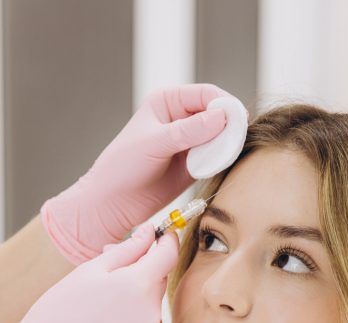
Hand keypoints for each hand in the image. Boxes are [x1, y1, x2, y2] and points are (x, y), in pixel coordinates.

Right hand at [0, 223, 178, 322]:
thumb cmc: (61, 309)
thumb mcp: (91, 269)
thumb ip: (128, 248)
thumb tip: (151, 232)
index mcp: (138, 285)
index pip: (168, 254)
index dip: (166, 241)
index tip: (162, 236)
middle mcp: (151, 313)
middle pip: (157, 282)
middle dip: (139, 274)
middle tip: (107, 277)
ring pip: (151, 308)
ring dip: (136, 302)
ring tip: (101, 309)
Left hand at [42, 83, 229, 264]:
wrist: (113, 203)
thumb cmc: (123, 167)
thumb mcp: (154, 143)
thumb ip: (187, 131)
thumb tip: (221, 117)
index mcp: (168, 101)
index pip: (206, 94)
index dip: (224, 104)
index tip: (234, 121)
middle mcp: (182, 118)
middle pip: (219, 114)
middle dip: (228, 126)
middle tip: (232, 143)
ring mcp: (190, 141)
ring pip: (221, 136)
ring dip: (225, 145)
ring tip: (219, 158)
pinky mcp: (195, 164)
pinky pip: (216, 157)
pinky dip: (220, 161)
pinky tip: (214, 168)